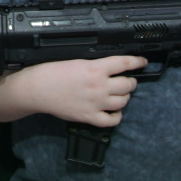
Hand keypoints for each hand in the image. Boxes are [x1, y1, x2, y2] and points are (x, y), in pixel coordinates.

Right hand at [18, 55, 147, 126]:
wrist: (37, 89)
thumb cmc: (51, 72)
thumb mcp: (76, 61)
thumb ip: (95, 66)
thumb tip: (109, 68)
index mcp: (95, 68)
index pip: (125, 63)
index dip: (138, 62)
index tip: (143, 62)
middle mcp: (99, 86)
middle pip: (128, 85)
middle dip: (131, 81)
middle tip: (128, 80)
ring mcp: (96, 103)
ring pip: (123, 101)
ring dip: (124, 97)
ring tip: (120, 94)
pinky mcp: (89, 117)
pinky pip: (112, 120)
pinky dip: (117, 116)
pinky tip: (114, 111)